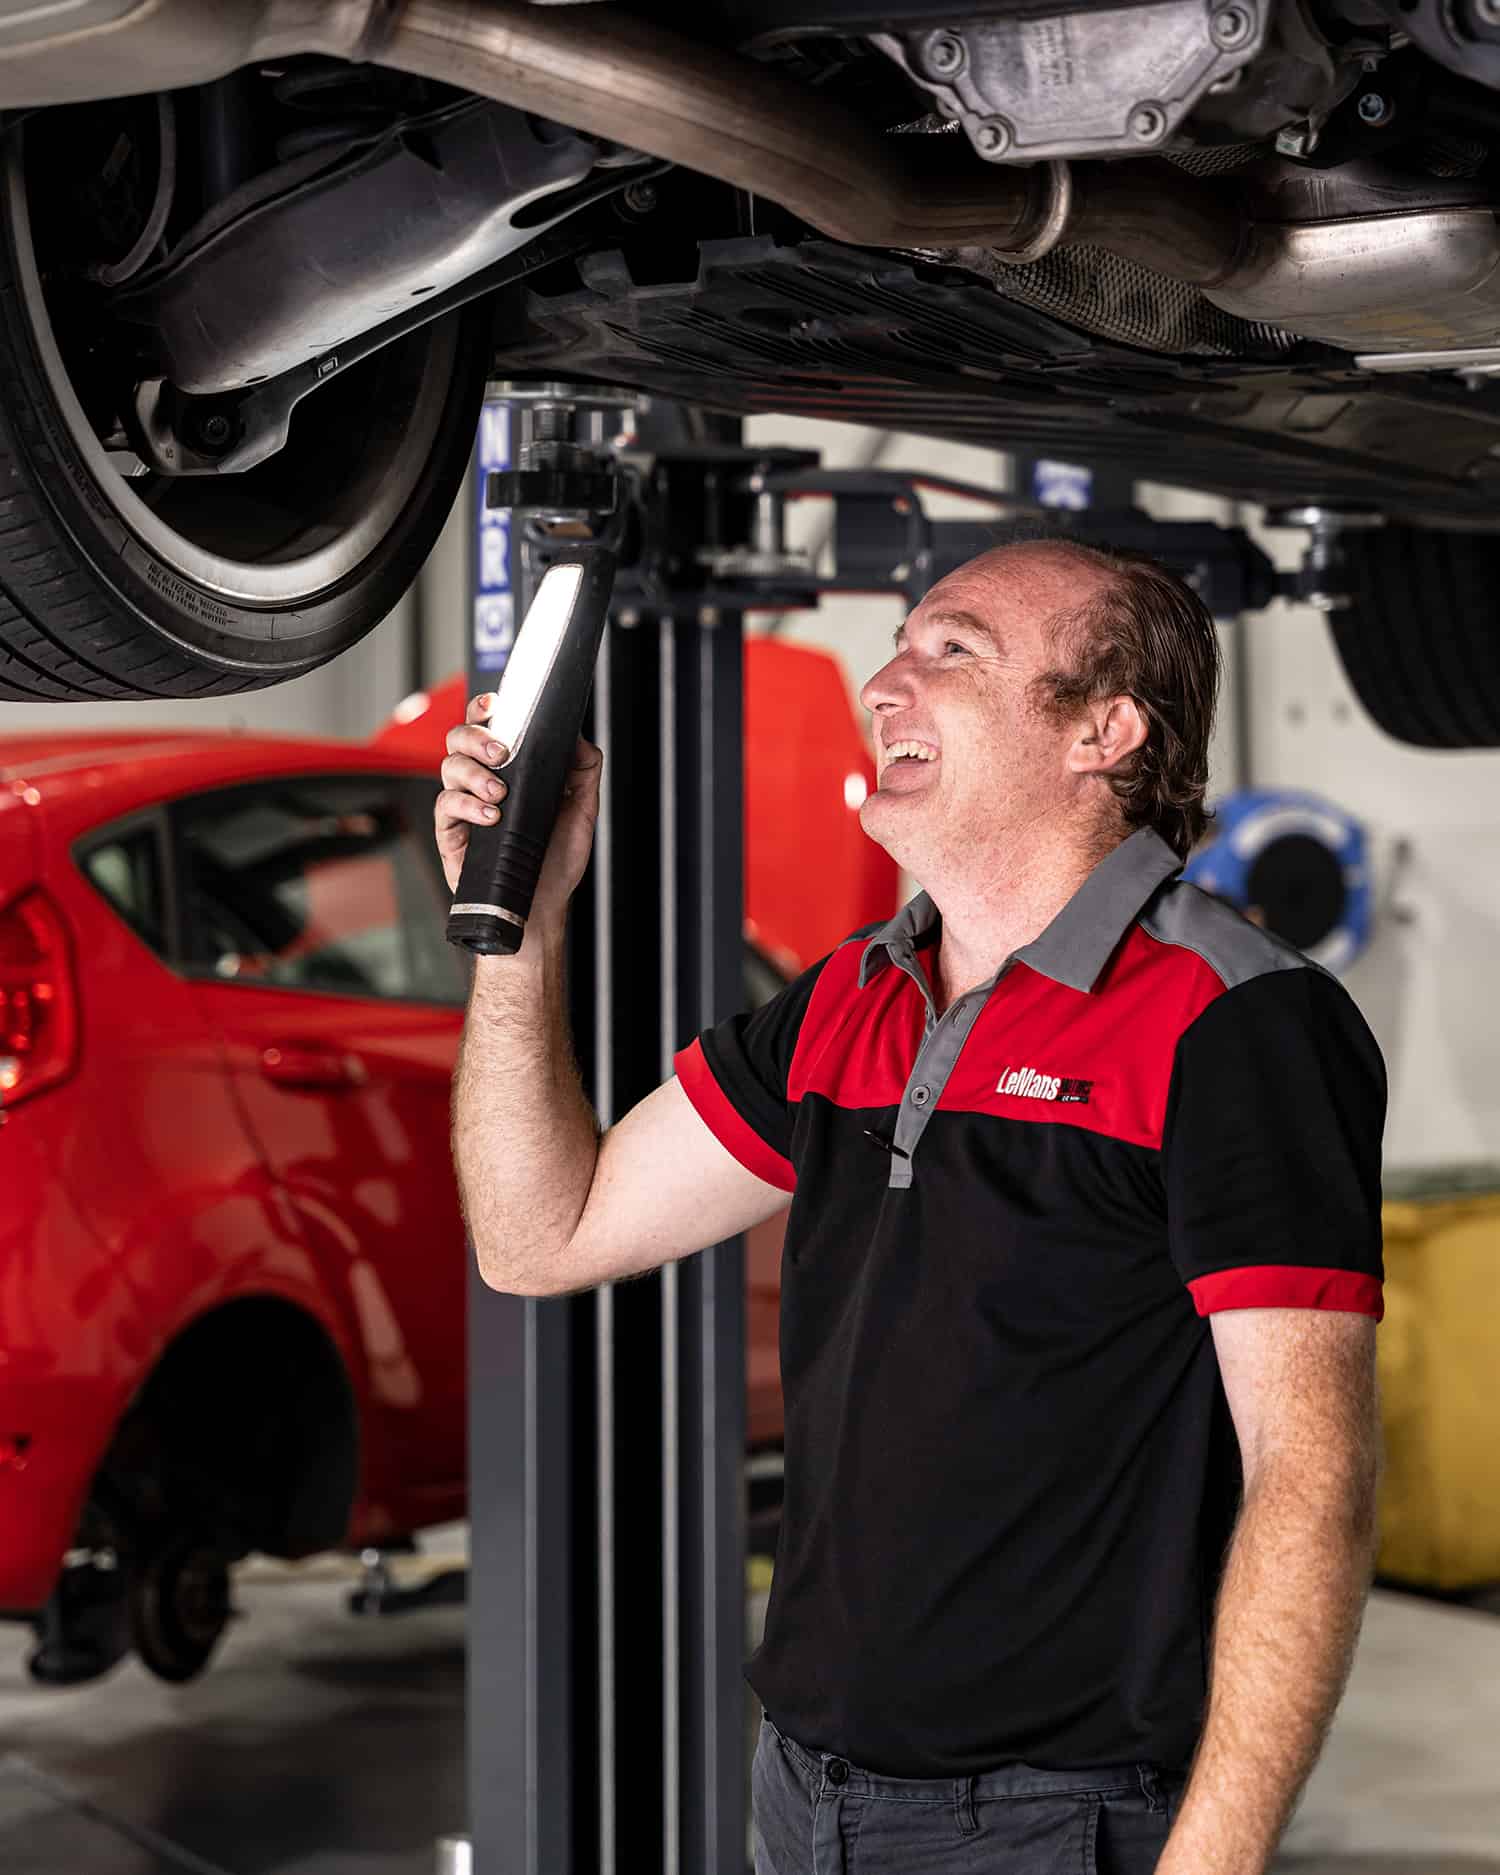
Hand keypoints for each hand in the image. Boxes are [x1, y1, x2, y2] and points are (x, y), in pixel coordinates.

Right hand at [436, 693, 602, 930]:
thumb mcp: (581, 813)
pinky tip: (491, 817)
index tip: (497, 704)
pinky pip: (445, 806)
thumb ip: (583, 773)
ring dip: (473, 773)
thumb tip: (579, 740)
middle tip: (500, 752)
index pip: (487, 727)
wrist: (541, 907)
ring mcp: (462, 807)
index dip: (484, 709)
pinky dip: (467, 807)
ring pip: (448, 767)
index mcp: (507, 771)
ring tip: (499, 794)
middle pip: (458, 739)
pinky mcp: (450, 835)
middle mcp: (479, 783)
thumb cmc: (555, 861)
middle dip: (476, 736)